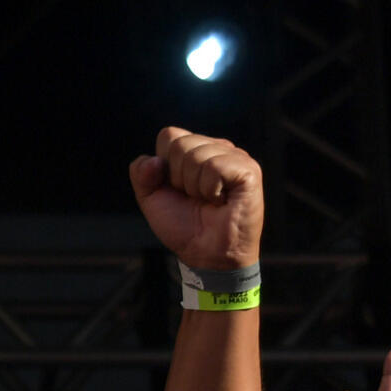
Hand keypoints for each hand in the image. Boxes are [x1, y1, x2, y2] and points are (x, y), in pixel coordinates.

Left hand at [129, 128, 262, 270]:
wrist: (206, 255)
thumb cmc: (185, 227)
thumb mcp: (152, 199)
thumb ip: (141, 174)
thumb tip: (154, 160)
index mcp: (197, 149)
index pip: (169, 135)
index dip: (164, 167)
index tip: (177, 189)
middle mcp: (217, 147)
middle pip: (181, 144)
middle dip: (178, 179)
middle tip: (195, 198)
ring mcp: (235, 157)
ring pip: (196, 155)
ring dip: (195, 187)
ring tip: (209, 201)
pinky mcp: (248, 170)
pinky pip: (215, 167)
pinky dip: (210, 190)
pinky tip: (221, 201)